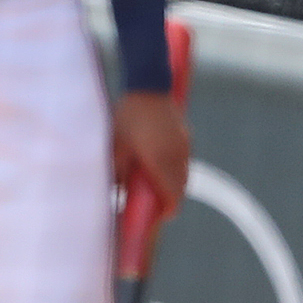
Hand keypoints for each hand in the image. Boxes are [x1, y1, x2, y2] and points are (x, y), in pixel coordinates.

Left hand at [111, 89, 190, 222]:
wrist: (147, 84)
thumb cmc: (127, 118)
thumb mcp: (116, 148)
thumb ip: (117, 175)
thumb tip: (116, 198)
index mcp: (160, 162)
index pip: (173, 198)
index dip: (167, 212)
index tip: (156, 217)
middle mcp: (177, 156)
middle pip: (180, 190)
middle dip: (169, 199)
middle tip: (151, 204)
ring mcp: (185, 146)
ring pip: (184, 175)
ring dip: (173, 184)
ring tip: (154, 183)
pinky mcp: (186, 136)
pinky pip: (183, 161)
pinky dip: (175, 169)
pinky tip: (158, 163)